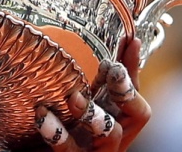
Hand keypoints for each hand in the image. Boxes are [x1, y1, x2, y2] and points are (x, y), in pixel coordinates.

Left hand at [33, 37, 150, 150]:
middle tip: (113, 69)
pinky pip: (68, 149)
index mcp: (117, 118)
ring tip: (74, 97)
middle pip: (138, 115)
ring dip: (94, 113)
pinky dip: (56, 132)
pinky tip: (42, 114)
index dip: (135, 68)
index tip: (131, 41)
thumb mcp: (84, 101)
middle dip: (126, 90)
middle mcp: (114, 137)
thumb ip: (98, 79)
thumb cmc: (66, 132)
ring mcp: (96, 151)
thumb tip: (109, 41)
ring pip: (111, 135)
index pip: (136, 91)